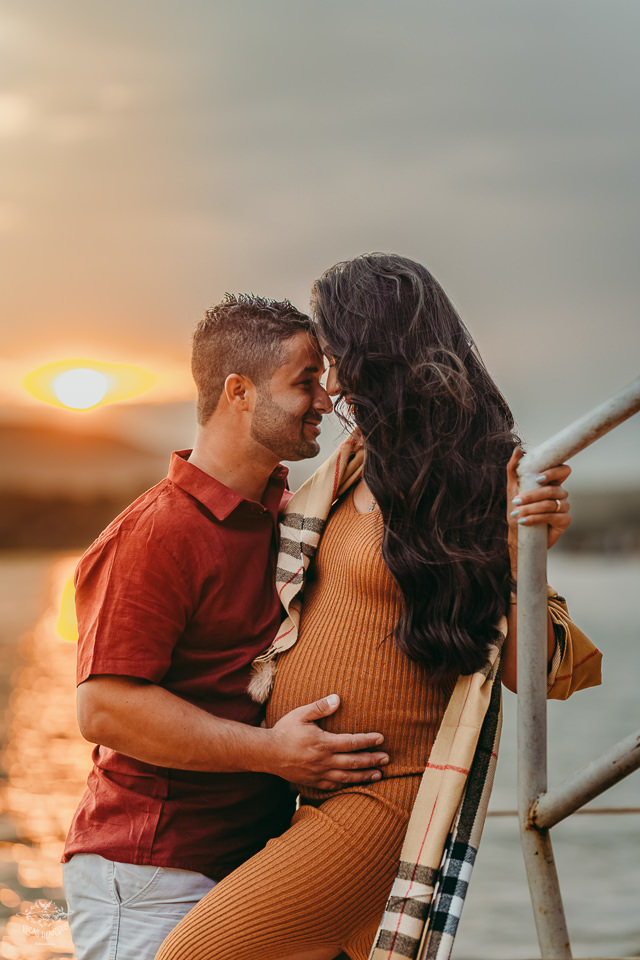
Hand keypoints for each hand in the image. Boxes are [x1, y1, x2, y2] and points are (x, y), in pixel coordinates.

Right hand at [268, 694, 388, 790]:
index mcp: (324, 743)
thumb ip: (320, 707)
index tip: (381, 739)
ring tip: (378, 775)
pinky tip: (353, 783)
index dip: (368, 741)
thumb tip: (338, 699)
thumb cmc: (284, 731)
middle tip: (386, 759)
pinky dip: (346, 784)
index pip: (352, 743)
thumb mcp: (301, 714)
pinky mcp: (312, 781)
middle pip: (354, 762)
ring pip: (347, 777)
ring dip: (364, 776)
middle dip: (372, 760)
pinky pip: (333, 786)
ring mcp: (319, 773)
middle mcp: (324, 761)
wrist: (266, 753)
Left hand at [507, 448, 571, 550]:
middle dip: (533, 495)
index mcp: (552, 483)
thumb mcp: (513, 488)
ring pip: (550, 504)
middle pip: (553, 490)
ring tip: (517, 513)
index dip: (555, 472)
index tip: (538, 478)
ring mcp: (564, 507)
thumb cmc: (517, 509)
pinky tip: (524, 521)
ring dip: (531, 508)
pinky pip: (552, 517)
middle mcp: (561, 494)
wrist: (518, 534)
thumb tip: (518, 450)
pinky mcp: (565, 521)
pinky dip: (536, 519)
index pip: (563, 471)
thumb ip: (514, 469)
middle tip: (516, 500)